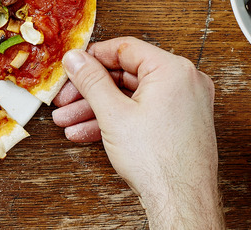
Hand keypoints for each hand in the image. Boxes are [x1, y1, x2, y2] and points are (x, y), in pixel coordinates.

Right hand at [51, 37, 222, 227]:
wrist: (180, 201)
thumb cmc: (160, 161)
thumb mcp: (113, 114)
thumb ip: (90, 80)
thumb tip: (76, 59)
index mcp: (173, 70)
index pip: (125, 49)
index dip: (92, 58)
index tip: (72, 66)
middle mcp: (184, 83)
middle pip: (125, 74)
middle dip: (89, 90)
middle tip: (66, 97)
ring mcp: (183, 104)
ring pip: (130, 96)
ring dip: (96, 108)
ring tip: (69, 120)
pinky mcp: (178, 124)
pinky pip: (141, 112)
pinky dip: (115, 120)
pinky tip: (87, 131)